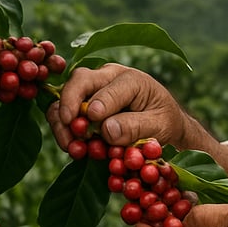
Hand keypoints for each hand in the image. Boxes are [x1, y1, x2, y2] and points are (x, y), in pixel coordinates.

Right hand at [46, 63, 197, 150]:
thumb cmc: (165, 121)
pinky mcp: (82, 105)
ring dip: (62, 124)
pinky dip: (63, 131)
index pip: (107, 89)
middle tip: (72, 131)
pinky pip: (62, 114)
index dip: (98, 106)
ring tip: (72, 148)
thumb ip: (135, 126)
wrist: (164, 124)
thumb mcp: (160, 125)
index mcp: (131, 79)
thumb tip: (106, 129)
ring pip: (64, 98)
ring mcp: (92, 90)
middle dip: (70, 106)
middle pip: (79, 82)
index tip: (93, 124)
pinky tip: (74, 148)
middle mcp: (107, 78)